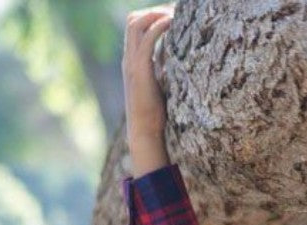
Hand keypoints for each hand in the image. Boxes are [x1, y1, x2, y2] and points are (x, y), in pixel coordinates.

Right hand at [123, 6, 174, 176]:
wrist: (145, 131)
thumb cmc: (156, 114)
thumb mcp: (160, 85)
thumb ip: (163, 69)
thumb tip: (177, 59)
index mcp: (133, 61)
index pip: (135, 27)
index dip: (151, 16)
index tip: (172, 16)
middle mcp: (129, 58)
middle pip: (133, 20)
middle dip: (154, 11)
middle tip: (176, 12)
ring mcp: (132, 63)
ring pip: (136, 24)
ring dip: (156, 14)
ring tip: (175, 15)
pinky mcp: (139, 70)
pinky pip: (147, 39)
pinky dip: (159, 26)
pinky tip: (173, 23)